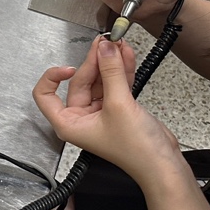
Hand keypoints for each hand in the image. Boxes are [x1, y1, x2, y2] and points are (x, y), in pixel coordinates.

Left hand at [33, 38, 185, 188]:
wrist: (163, 165)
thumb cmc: (137, 150)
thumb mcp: (119, 105)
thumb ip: (111, 73)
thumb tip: (105, 49)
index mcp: (68, 123)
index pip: (45, 95)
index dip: (53, 77)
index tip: (69, 66)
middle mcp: (81, 118)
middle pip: (79, 83)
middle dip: (93, 63)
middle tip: (105, 44)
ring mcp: (100, 113)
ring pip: (99, 81)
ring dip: (109, 63)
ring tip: (117, 44)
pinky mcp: (118, 109)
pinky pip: (114, 84)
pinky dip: (120, 71)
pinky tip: (125, 54)